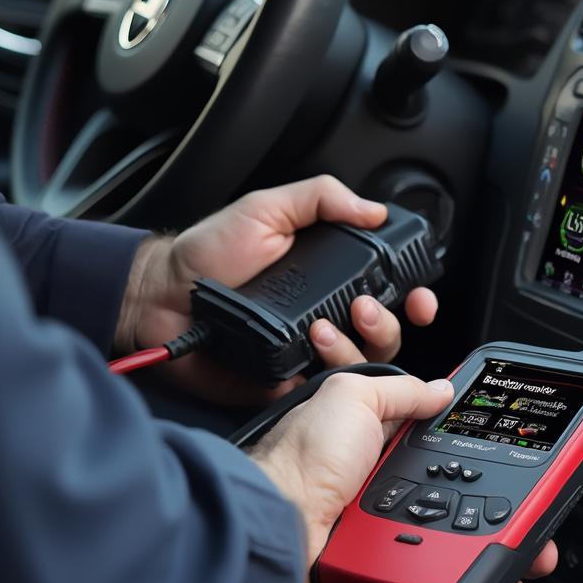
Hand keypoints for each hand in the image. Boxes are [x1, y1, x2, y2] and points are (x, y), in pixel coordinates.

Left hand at [115, 176, 438, 401]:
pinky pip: (325, 384)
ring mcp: (309, 347)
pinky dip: (329, 372)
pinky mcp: (289, 377)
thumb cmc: (207, 253)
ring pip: (362, 359)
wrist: (161, 297)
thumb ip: (321, 198)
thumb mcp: (267, 208)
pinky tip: (313, 350)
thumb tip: (373, 208)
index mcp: (329, 272)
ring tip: (328, 324)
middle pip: (385, 327)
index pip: (387, 284)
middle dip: (393, 322)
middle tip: (372, 308)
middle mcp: (326, 310)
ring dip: (358, 342)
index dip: (412, 290)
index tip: (421, 293)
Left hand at [250, 372, 557, 582]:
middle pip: (459, 495)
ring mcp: (386, 535)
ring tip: (533, 547)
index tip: (515, 453)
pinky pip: (437, 577)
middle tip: (540, 511)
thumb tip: (439, 389)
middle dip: (505, 505)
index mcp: (373, 446)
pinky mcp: (385, 575)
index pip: (439, 442)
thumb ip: (396, 389)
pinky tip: (495, 575)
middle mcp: (381, 491)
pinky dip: (468, 576)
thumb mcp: (348, 397)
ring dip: (497, 545)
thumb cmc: (295, 466)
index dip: (479, 447)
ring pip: (456, 540)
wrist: (270, 539)